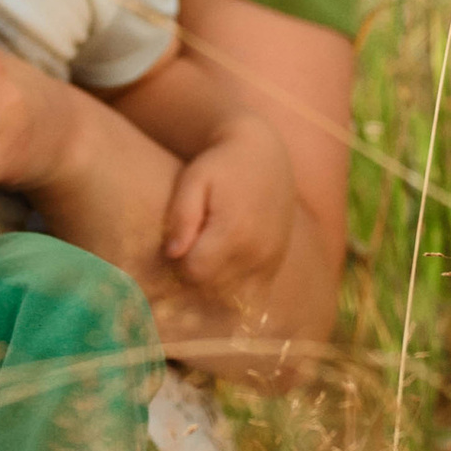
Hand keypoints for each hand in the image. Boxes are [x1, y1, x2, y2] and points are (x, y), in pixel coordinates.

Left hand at [160, 114, 297, 309]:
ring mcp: (270, 260)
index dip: (180, 264)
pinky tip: (226, 264)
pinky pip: (251, 294)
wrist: (263, 156)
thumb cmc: (220, 166)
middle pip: (212, 287)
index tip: (181, 244)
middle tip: (193, 247)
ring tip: (209, 253)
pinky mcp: (276, 264)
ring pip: (231, 294)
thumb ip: (182, 216)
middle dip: (196, 274)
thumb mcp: (193, 180)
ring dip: (214, 282)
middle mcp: (256, 251)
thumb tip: (173, 254)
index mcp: (233, 231)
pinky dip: (235, 286)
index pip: (195, 272)